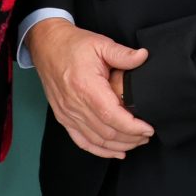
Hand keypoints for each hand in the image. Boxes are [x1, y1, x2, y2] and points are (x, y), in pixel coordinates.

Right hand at [28, 17, 153, 158]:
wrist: (47, 46)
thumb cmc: (74, 45)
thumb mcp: (101, 43)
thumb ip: (123, 54)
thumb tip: (144, 56)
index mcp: (86, 87)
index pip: (112, 116)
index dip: (132, 127)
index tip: (148, 128)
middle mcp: (75, 105)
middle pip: (107, 133)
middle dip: (131, 138)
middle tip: (147, 135)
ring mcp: (68, 114)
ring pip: (97, 140)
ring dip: (119, 145)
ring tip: (137, 142)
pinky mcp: (64, 118)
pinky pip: (82, 141)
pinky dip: (100, 150)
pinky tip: (116, 151)